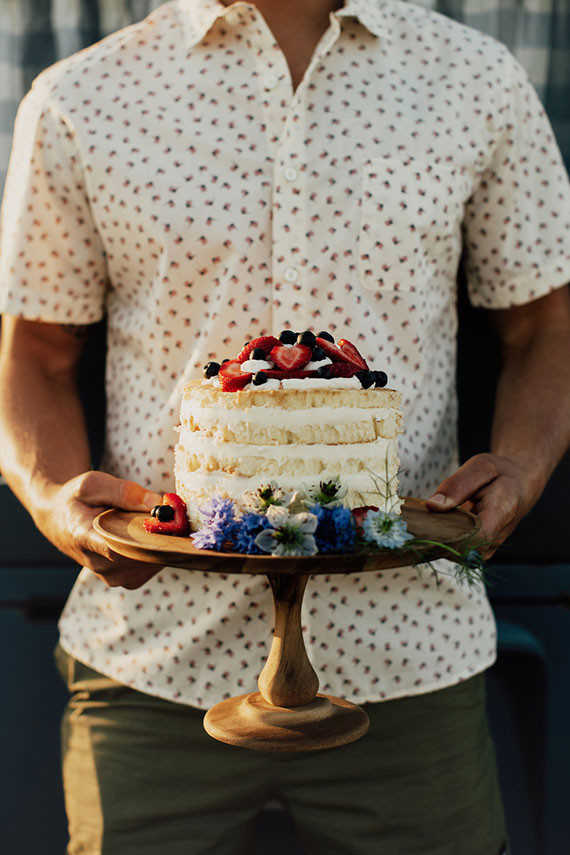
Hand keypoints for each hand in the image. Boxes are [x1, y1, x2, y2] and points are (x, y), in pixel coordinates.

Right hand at [36, 470, 163, 588]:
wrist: (59, 521)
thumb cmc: (77, 499)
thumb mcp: (93, 484)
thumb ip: (125, 492)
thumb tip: (158, 502)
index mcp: (85, 537)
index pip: (117, 547)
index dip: (147, 537)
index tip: (167, 522)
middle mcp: (100, 563)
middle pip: (144, 554)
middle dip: (163, 534)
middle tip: (171, 514)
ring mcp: (113, 576)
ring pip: (152, 561)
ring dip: (161, 541)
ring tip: (149, 522)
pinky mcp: (125, 580)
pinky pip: (153, 566)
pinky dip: (157, 549)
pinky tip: (147, 535)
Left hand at [425, 453, 531, 558]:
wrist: (519, 486)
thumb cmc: (500, 474)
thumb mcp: (480, 467)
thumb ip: (456, 485)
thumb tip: (433, 505)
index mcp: (501, 513)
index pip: (473, 538)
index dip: (446, 535)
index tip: (428, 523)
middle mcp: (497, 537)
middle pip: (460, 549)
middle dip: (438, 535)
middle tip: (426, 518)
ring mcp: (489, 547)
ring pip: (457, 553)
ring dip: (441, 538)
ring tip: (437, 517)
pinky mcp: (480, 550)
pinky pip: (458, 552)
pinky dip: (446, 539)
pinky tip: (443, 523)